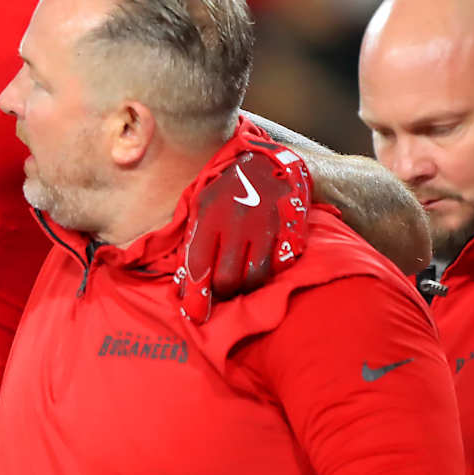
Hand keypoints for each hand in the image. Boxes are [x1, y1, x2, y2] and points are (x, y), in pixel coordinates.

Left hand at [178, 140, 311, 322]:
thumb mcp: (201, 205)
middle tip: (221, 292)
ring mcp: (265, 226)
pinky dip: (269, 273)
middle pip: (228, 278)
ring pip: (255, 277)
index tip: (195, 313)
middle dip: (223, 293)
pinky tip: (261, 267)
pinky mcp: (287, 230)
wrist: (266, 161)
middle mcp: (237, 222)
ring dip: (246, 287)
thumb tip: (185, 283)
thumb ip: (193, 240)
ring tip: (240, 283)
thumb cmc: (227, 188)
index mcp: (209, 215)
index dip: (195, 294)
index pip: (198, 265)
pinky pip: (278, 266)